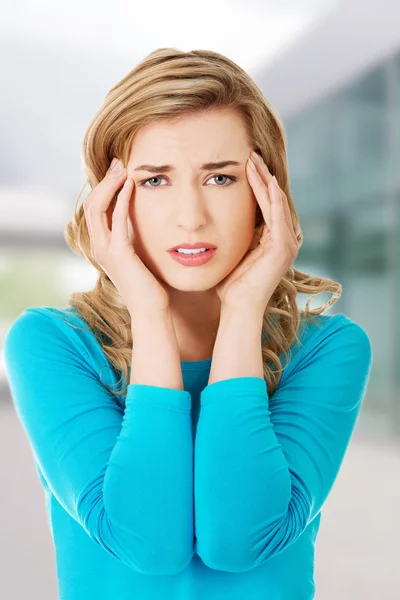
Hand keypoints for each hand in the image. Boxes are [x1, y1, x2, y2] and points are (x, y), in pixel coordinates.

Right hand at [83, 158, 169, 316]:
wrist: (151, 310)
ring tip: (123, 168)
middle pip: (91, 204)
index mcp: (101, 246)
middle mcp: (98, 247)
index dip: (103, 187)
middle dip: (104, 180)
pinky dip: (121, 199)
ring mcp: (106, 251)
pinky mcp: (119, 254)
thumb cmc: (149, 285)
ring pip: (97, 208)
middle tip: (119, 162)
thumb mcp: (138, 256)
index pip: (94, 209)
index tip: (118, 170)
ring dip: (110, 185)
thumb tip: (139, 221)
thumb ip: (132, 238)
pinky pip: (116, 219)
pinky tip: (131, 185)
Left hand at [215, 151, 299, 312]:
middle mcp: (284, 239)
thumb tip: (216, 218)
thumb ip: (232, 235)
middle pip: (274, 199)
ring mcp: (287, 244)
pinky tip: (266, 181)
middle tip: (251, 153)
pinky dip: (272, 199)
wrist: (237, 308)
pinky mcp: (284, 249)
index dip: (256, 183)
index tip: (244, 164)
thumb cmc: (230, 285)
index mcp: (272, 240)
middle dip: (262, 176)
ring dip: (265, 181)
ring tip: (255, 161)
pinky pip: (278, 217)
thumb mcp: (231, 251)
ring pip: (276, 204)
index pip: (265, 204)